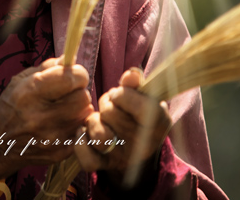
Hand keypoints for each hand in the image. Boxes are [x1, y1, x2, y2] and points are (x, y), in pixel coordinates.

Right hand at [0, 57, 92, 195]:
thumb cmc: (10, 106)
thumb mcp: (21, 80)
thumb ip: (48, 67)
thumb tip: (70, 60)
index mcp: (31, 93)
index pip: (72, 79)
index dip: (78, 74)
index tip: (73, 75)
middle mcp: (42, 117)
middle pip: (83, 98)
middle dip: (79, 91)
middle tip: (69, 92)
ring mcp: (52, 138)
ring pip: (84, 115)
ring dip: (78, 108)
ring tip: (63, 108)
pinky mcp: (59, 153)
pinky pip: (80, 132)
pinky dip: (75, 125)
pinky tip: (61, 124)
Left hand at [74, 67, 170, 187]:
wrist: (137, 148)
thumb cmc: (138, 113)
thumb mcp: (144, 96)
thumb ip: (136, 83)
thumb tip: (131, 74)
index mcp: (158, 124)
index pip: (142, 107)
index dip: (124, 94)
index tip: (119, 93)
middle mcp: (143, 145)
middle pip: (111, 114)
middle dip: (107, 104)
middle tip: (111, 106)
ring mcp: (123, 158)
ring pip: (98, 135)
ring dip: (94, 121)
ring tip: (100, 118)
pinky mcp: (105, 167)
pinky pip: (88, 160)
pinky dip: (81, 143)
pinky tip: (82, 131)